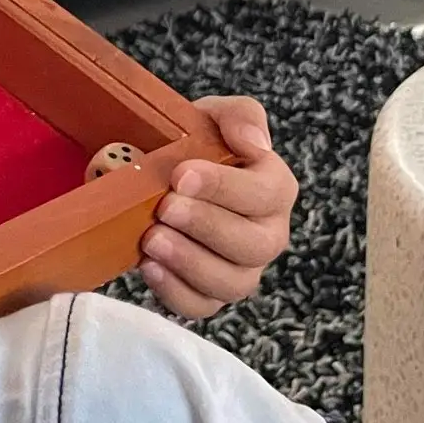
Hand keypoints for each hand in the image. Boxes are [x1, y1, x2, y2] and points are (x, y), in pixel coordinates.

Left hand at [138, 95, 295, 319]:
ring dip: (190, 262)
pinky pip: (202, 306)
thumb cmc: (196, 143)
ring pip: (232, 282)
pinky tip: (148, 266)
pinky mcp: (210, 294)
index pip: (266, 194)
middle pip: (253, 245)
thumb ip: (241, 116)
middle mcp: (268, 234)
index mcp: (275, 188)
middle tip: (164, 208)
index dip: (225, 188)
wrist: (162, 173)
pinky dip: (175, 291)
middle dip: (205, 226)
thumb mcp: (215, 116)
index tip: (182, 175)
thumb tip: (256, 143)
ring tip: (152, 239)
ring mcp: (242, 269)